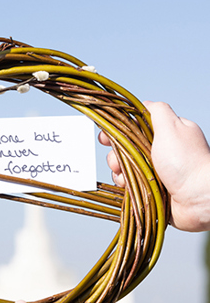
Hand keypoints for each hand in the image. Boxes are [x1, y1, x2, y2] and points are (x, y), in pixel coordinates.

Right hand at [99, 101, 209, 231]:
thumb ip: (157, 111)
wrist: (198, 199)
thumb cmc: (187, 163)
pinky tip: (127, 186)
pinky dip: (124, 185)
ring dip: (118, 171)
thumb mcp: (172, 127)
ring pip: (125, 167)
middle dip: (115, 154)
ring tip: (123, 176)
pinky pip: (129, 184)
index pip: (134, 127)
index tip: (104, 137)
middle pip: (126, 148)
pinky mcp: (151, 189)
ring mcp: (155, 172)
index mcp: (166, 134)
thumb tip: (145, 103)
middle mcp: (160, 152)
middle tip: (116, 161)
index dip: (117, 130)